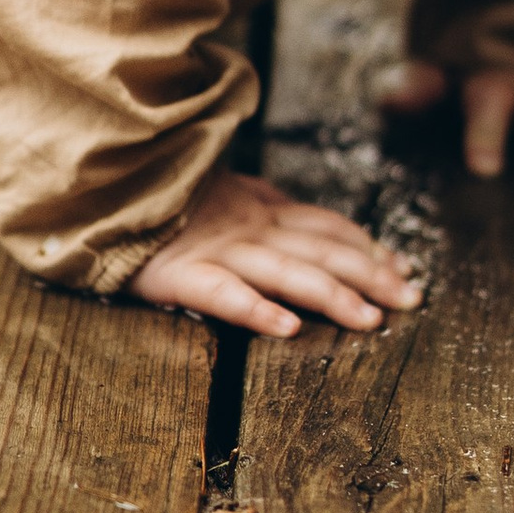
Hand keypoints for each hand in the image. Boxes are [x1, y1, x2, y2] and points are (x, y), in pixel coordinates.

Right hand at [129, 170, 422, 340]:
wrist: (101, 184)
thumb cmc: (160, 194)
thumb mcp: (223, 189)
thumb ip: (267, 203)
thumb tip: (315, 220)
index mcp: (258, 209)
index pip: (327, 227)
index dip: (368, 247)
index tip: (406, 269)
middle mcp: (248, 227)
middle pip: (322, 250)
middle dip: (371, 275)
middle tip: (412, 299)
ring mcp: (217, 249)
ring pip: (286, 272)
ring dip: (331, 296)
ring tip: (368, 320)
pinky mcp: (179, 274)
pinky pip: (223, 293)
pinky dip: (256, 309)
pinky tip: (286, 328)